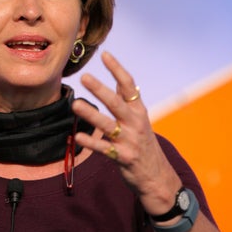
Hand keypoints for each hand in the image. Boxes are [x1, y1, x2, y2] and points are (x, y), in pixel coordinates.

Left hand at [71, 51, 180, 213]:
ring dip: (91, 114)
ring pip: (107, 124)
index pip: (129, 86)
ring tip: (75, 104)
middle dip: (100, 89)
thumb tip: (120, 82)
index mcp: (139, 111)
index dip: (117, 70)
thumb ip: (129, 104)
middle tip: (85, 77)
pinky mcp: (123, 157)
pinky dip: (90, 142)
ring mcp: (130, 140)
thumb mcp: (140, 121)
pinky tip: (77, 136)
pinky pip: (103, 149)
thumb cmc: (143, 145)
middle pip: (116, 103)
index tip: (105, 55)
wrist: (157, 177)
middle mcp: (136, 123)